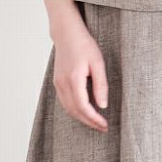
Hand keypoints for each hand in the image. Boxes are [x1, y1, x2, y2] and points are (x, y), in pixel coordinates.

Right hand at [52, 15, 108, 132]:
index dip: (93, 119)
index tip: (104, 124)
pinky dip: (74, 110)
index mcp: (73, 79)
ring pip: (68, 108)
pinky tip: (84, 111)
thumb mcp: (98, 62)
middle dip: (89, 122)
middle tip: (102, 127)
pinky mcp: (57, 81)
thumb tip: (102, 105)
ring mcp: (58, 83)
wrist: (66, 33)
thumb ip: (100, 84)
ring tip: (95, 122)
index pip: (83, 107)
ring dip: (81, 118)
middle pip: (74, 111)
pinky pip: (64, 102)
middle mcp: (63, 83)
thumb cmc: (84, 45)